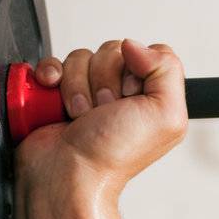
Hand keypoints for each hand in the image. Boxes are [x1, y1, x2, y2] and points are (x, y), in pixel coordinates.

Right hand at [15, 40, 187, 198]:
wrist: (68, 173)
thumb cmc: (114, 155)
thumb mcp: (166, 115)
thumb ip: (168, 71)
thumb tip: (137, 45)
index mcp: (153, 97)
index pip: (149, 53)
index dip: (137, 70)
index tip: (132, 98)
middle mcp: (123, 93)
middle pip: (113, 51)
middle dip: (105, 82)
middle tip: (106, 112)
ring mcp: (89, 91)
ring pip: (81, 56)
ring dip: (78, 87)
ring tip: (82, 116)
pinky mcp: (58, 91)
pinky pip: (53, 63)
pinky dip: (50, 77)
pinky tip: (54, 98)